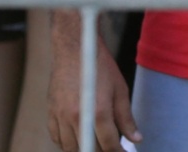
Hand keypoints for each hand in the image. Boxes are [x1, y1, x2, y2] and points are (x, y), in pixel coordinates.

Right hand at [49, 13, 138, 151]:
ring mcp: (61, 115)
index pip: (109, 145)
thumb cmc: (99, 66)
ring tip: (94, 144)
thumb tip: (136, 139)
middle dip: (102, 150)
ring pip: (71, 148)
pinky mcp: (51, 111)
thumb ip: (126, 118)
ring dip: (84, 149)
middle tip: (110, 146)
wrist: (74, 46)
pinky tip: (76, 138)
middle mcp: (77, 116)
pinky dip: (66, 142)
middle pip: (90, 149)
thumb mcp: (120, 90)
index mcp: (98, 111)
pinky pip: (56, 137)